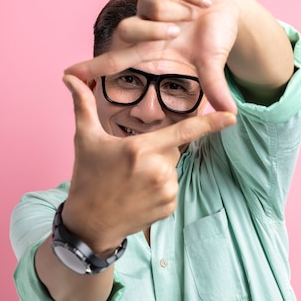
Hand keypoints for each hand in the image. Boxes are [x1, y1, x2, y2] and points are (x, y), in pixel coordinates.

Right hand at [61, 73, 235, 253]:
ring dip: (158, 169)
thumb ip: (83, 105)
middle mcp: (158, 170)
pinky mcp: (169, 207)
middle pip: (173, 148)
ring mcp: (166, 191)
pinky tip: (139, 194)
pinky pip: (172, 188)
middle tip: (130, 163)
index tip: (232, 116)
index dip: (211, 123)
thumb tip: (68, 77)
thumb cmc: (87, 178)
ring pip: (172, 169)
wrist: (89, 223)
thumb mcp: (85, 139)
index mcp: (141, 149)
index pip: (184, 131)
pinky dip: (160, 188)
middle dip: (157, 150)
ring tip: (132, 181)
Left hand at [66, 0, 241, 112]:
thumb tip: (229, 114)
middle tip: (179, 33)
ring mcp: (150, 2)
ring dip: (177, 12)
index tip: (67, 76)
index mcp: (150, 50)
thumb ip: (214, 88)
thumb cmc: (214, 39)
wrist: (229, 10)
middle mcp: (144, 26)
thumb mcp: (212, 65)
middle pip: (127, 30)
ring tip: (194, 14)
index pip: (114, 60)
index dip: (92, 67)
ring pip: (150, 8)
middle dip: (154, 32)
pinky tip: (201, 0)